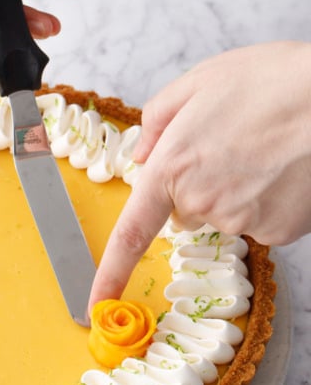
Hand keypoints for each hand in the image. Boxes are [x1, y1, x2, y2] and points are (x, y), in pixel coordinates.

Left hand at [88, 42, 310, 309]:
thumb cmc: (274, 82)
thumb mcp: (201, 80)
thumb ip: (159, 119)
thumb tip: (142, 156)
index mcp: (173, 165)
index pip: (132, 232)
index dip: (111, 272)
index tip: (98, 303)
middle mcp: (202, 201)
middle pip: (187, 209)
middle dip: (200, 183)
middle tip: (235, 142)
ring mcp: (241, 220)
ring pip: (226, 213)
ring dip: (239, 189)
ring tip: (269, 148)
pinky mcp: (278, 231)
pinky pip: (261, 220)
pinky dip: (270, 200)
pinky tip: (287, 169)